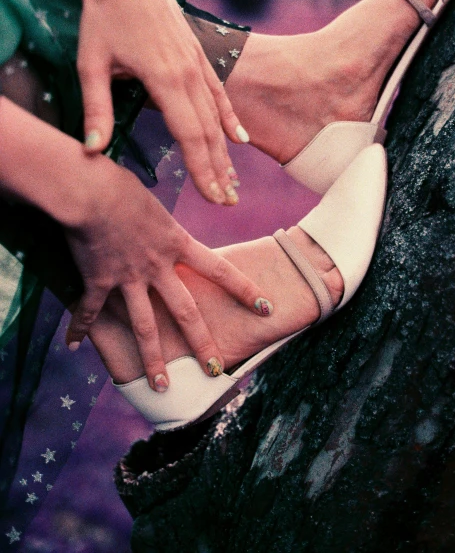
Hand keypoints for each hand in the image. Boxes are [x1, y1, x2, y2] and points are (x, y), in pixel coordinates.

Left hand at [11, 0, 248, 204]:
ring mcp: (197, 62)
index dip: (202, 169)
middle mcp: (188, 73)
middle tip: (227, 202)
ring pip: (216, 116)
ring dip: (225, 151)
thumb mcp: (91, 64)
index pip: (190, 135)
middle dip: (218, 170)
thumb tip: (91, 150)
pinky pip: (219, 93)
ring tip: (232, 181)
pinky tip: (239, 137)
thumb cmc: (103, 15)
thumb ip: (97, 109)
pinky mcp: (198, 53)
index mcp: (164, 78)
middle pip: (208, 131)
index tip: (213, 197)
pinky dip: (229, 118)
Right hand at [64, 159, 265, 390]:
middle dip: (202, 344)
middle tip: (216, 370)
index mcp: (176, 241)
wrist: (90, 189)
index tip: (266, 307)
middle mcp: (157, 265)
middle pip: (186, 312)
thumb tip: (153, 223)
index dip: (244, 290)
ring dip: (153, 359)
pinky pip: (91, 312)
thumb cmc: (120, 183)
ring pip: (145, 326)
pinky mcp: (99, 281)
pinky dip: (80, 329)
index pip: (220, 269)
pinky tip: (73, 347)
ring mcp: (129, 277)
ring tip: (160, 386)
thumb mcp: (152, 202)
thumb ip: (157, 223)